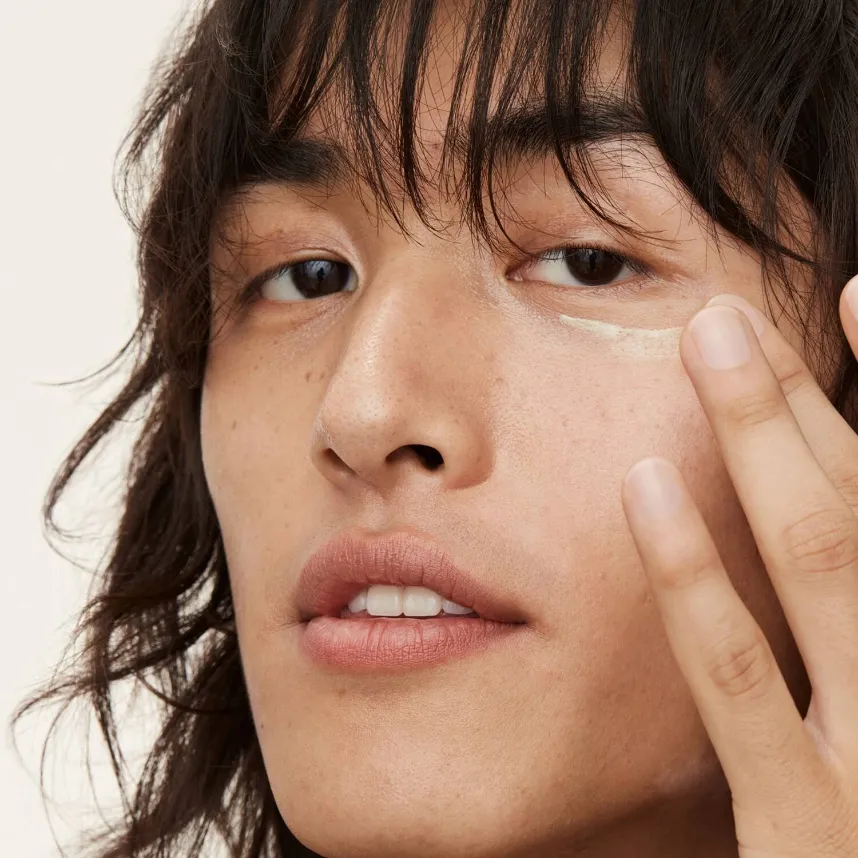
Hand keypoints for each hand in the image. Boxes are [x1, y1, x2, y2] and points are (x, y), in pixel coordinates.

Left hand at [620, 285, 857, 856]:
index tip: (851, 298)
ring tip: (712, 340)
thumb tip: (801, 494)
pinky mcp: (806, 838)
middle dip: (802, 399)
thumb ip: (834, 616)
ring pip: (823, 558)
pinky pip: (740, 685)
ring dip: (766, 434)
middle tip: (732, 311)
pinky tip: (643, 486)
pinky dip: (696, 576)